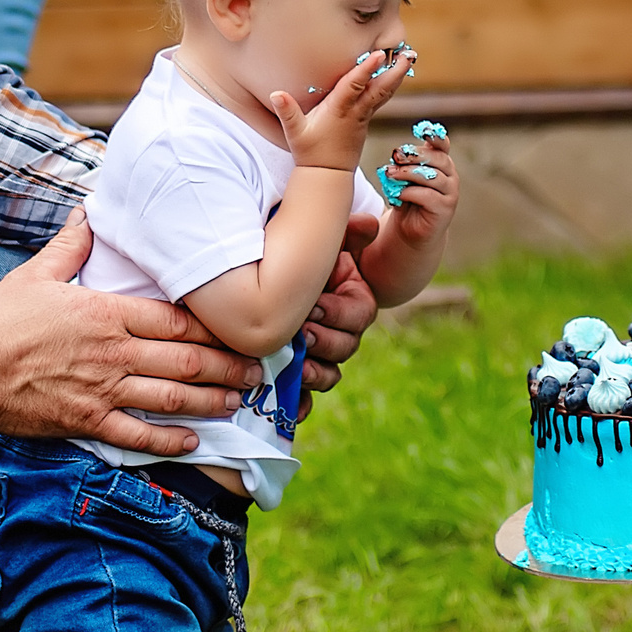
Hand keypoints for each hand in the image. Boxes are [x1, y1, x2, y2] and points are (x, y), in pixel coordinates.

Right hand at [0, 211, 260, 454]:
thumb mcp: (35, 274)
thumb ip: (71, 246)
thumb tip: (87, 212)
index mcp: (107, 312)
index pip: (176, 318)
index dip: (214, 326)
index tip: (241, 327)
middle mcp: (114, 352)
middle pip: (186, 359)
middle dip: (228, 365)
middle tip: (260, 371)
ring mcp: (102, 390)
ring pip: (172, 398)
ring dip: (212, 401)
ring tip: (240, 403)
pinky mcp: (87, 423)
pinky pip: (138, 435)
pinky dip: (170, 441)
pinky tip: (194, 442)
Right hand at [267, 47, 408, 171]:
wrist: (328, 175)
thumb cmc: (310, 153)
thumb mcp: (295, 133)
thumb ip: (287, 112)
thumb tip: (276, 94)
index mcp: (339, 111)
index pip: (354, 86)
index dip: (366, 70)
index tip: (378, 54)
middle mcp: (355, 112)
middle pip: (380, 89)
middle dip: (395, 71)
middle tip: (409, 53)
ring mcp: (363, 117)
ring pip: (384, 93)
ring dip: (397, 75)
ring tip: (408, 57)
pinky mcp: (365, 120)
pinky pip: (381, 99)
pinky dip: (390, 85)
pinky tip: (395, 74)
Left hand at [297, 223, 379, 408]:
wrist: (262, 271)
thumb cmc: (296, 252)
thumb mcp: (323, 241)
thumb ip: (347, 234)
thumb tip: (370, 224)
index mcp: (351, 301)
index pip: (359, 315)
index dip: (340, 313)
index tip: (315, 306)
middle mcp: (339, 330)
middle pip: (345, 347)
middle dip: (325, 342)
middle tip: (303, 333)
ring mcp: (317, 354)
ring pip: (329, 374)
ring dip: (315, 373)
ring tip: (297, 367)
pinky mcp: (294, 372)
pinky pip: (303, 396)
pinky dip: (299, 403)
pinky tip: (291, 407)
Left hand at [379, 125, 457, 248]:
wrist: (410, 230)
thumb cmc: (407, 198)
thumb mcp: (402, 178)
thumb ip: (402, 166)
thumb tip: (396, 157)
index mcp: (441, 162)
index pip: (442, 144)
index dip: (435, 136)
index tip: (423, 131)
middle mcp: (450, 175)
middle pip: (437, 158)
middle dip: (414, 155)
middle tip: (395, 155)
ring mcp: (451, 192)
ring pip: (432, 176)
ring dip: (408, 173)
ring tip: (390, 174)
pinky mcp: (446, 208)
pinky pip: (428, 196)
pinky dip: (410, 192)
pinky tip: (398, 195)